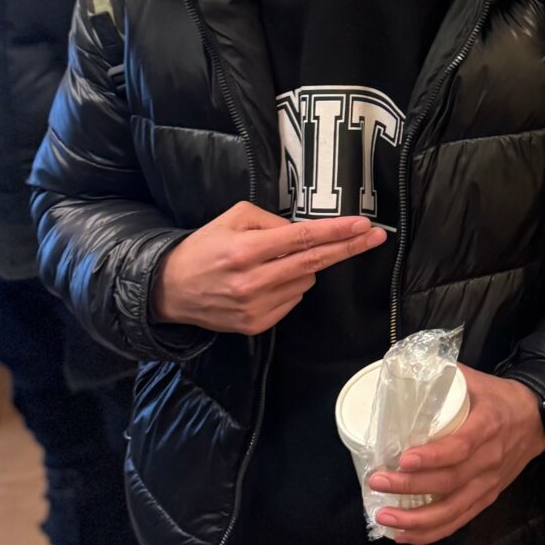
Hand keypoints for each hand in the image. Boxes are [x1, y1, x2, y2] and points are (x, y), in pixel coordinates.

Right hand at [152, 202, 386, 334]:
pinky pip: (293, 300)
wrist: (170, 290)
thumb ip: (270, 221)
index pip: (301, 239)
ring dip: (302, 267)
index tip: (363, 226)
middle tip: (374, 236)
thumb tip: (302, 233)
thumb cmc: (204, 248)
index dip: (336, 232)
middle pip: (314, 263)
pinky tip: (266, 281)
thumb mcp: (232, 219)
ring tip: (273, 263)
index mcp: (244, 250)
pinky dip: (289, 286)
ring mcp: (255, 307)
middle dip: (348, 248)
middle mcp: (252, 281)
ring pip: (305, 281)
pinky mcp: (256, 325)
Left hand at [368, 367, 544, 544]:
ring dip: (416, 519)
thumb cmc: (500, 399)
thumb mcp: (477, 380)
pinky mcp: (488, 498)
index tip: (403, 458)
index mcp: (488, 425)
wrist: (538, 420)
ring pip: (453, 509)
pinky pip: (459, 520)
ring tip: (384, 517)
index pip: (461, 446)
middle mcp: (490, 459)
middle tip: (378, 482)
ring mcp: (489, 483)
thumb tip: (404, 370)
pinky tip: (404, 535)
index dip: (432, 457)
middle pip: (450, 481)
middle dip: (410, 486)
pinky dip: (431, 532)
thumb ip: (444, 375)